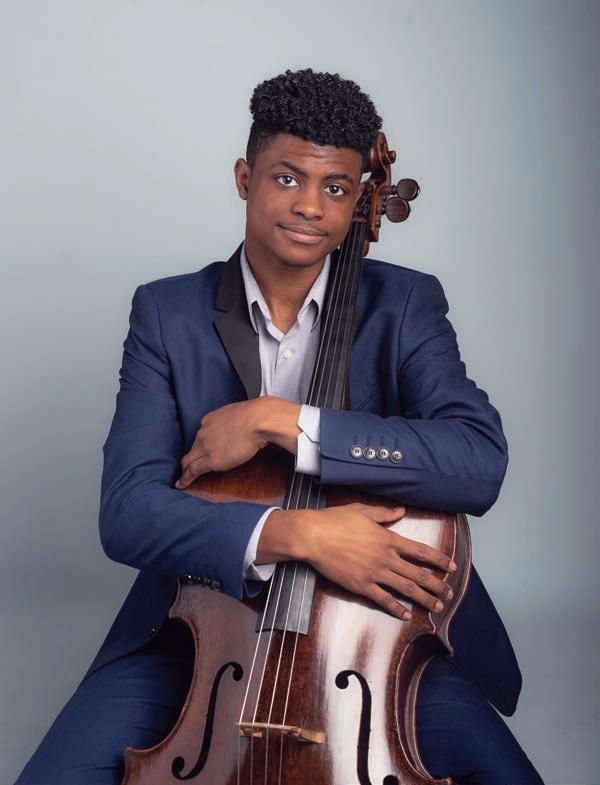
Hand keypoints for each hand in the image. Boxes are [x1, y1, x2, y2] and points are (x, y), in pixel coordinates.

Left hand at [176, 400, 266, 487]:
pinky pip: (193, 471)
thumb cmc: (257, 416)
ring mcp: (206, 446)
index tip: (201, 450)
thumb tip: (242, 427)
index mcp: (210, 420)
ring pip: (189, 460)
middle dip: (188, 459)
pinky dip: (186, 479)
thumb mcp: (239, 413)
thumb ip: (234, 421)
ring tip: (182, 479)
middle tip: (185, 468)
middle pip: (192, 448)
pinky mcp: (211, 460)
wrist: (257, 420)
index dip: (200, 445)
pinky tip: (182, 485)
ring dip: (185, 469)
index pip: (202, 435)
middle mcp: (204, 432)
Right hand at [297, 502, 456, 619]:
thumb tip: (401, 511)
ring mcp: (374, 573)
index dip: (439, 560)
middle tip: (450, 594)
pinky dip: (396, 608)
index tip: (452, 566)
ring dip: (424, 599)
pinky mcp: (361, 585)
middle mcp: (386, 557)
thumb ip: (384, 513)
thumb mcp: (362, 511)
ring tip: (437, 607)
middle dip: (437, 585)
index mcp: (388, 538)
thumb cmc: (335, 520)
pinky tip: (406, 615)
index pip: (421, 551)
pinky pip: (383, 600)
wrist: (313, 536)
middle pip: (418, 574)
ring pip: (406, 588)